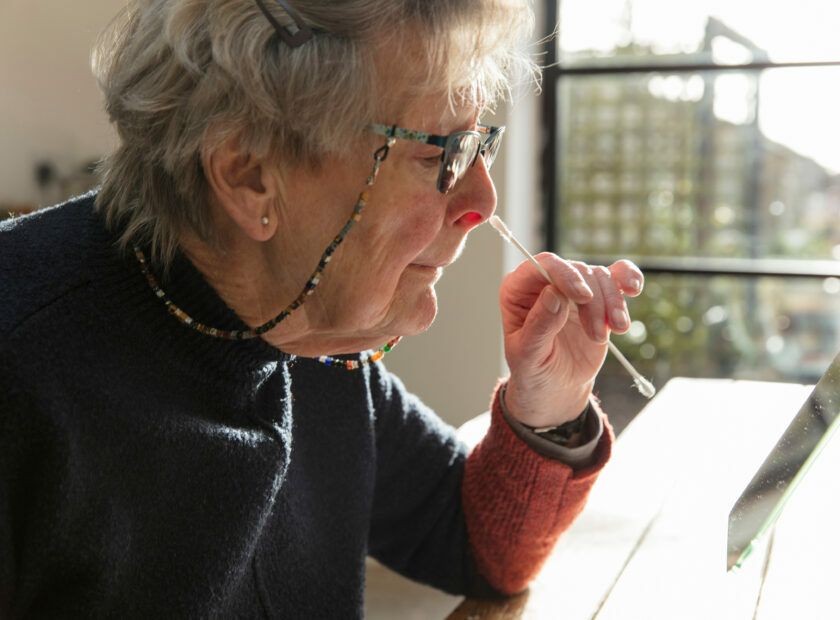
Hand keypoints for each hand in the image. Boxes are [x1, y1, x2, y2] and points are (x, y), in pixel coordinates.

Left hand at [500, 255, 643, 427]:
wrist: (557, 385)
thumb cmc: (534, 369)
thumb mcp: (528, 354)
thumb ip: (539, 325)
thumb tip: (554, 294)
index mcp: (518, 290)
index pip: (543, 265)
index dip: (565, 275)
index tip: (583, 297)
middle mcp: (545, 282)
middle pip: (577, 271)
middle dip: (594, 301)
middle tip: (598, 336)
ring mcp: (572, 287)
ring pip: (600, 276)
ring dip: (612, 303)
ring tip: (615, 331)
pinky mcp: (597, 296)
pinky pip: (617, 275)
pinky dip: (629, 279)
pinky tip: (633, 290)